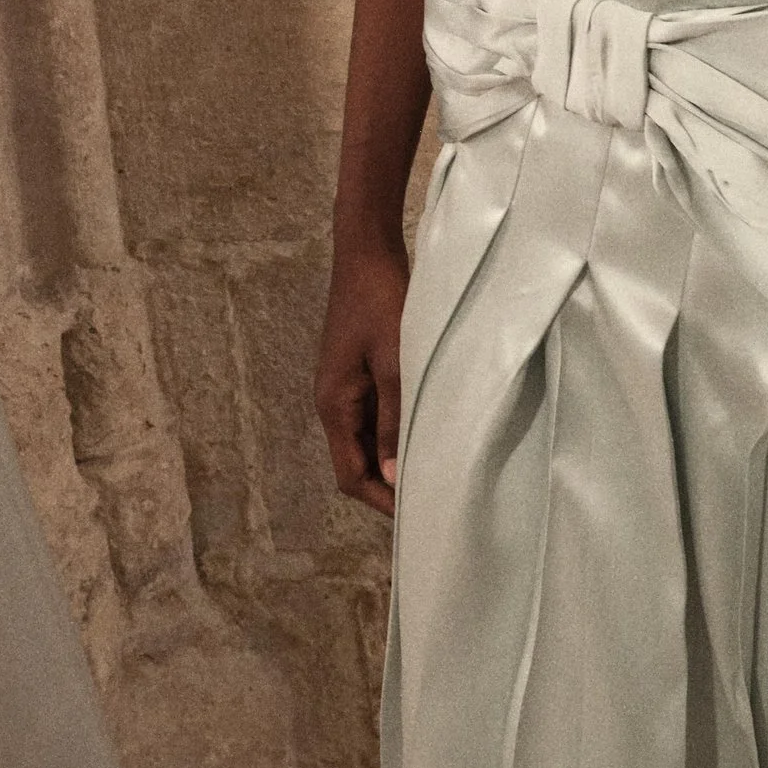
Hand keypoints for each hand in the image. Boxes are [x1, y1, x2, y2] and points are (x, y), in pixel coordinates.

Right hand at [317, 237, 409, 516]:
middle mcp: (333, 403)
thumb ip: (394, 421)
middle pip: (356, 464)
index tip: (418, 515)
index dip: (380, 501)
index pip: (350, 475)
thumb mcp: (395, 364)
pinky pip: (373, 418)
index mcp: (334, 405)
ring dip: (393, 459)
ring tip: (434, 470)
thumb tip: (394, 477)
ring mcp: (344, 388)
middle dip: (389, 486)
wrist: (367, 252)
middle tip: (434, 498)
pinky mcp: (357, 374)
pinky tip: (424, 432)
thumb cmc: (382, 303)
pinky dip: (394, 433)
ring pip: (366, 442)